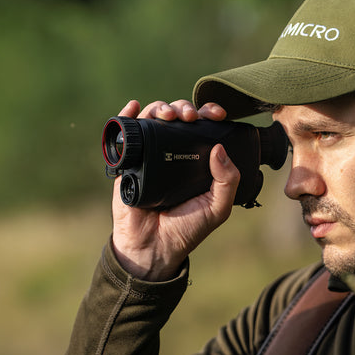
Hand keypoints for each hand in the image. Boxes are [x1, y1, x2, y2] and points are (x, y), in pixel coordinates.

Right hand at [111, 99, 239, 280]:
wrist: (154, 246)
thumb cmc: (187, 229)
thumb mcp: (217, 208)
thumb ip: (228, 181)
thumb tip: (220, 149)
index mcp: (197, 162)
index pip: (204, 129)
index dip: (210, 115)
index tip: (218, 114)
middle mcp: (174, 155)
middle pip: (178, 119)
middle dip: (185, 108)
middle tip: (191, 117)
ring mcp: (150, 156)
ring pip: (154, 120)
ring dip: (161, 108)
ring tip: (169, 115)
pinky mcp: (129, 163)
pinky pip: (126, 134)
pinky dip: (128, 115)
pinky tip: (135, 107)